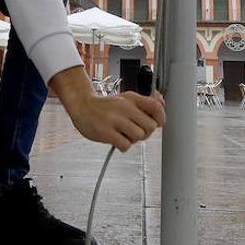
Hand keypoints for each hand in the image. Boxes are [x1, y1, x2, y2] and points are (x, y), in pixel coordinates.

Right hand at [51, 68, 165, 150]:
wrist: (82, 107)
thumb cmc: (106, 106)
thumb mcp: (126, 99)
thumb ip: (145, 102)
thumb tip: (162, 102)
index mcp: (131, 98)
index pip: (156, 107)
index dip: (161, 118)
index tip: (158, 123)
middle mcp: (124, 107)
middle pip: (150, 126)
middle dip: (146, 133)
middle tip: (136, 131)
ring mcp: (115, 120)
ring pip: (139, 136)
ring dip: (133, 139)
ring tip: (123, 134)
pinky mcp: (106, 132)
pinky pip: (126, 145)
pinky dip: (123, 146)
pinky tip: (116, 139)